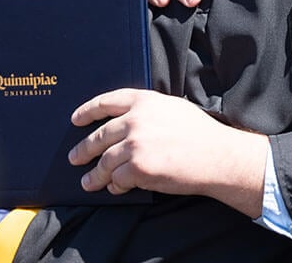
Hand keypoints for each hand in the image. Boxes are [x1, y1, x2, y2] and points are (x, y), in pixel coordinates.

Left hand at [68, 89, 266, 216]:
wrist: (217, 156)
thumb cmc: (200, 133)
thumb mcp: (172, 108)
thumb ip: (147, 110)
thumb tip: (125, 120)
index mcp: (143, 101)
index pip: (105, 102)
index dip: (87, 111)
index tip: (75, 120)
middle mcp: (135, 120)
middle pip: (99, 135)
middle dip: (84, 149)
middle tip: (75, 157)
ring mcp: (135, 144)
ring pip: (105, 162)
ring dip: (95, 175)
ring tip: (89, 182)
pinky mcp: (138, 168)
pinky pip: (117, 180)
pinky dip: (114, 186)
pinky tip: (115, 189)